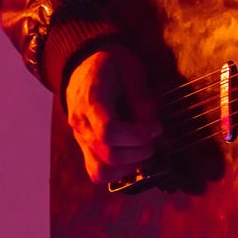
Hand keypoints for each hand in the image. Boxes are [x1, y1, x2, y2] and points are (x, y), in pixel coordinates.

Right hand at [65, 44, 162, 183]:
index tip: (157, 128)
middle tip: (154, 138)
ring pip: (101, 172)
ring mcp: (80, 139)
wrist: (84, 66)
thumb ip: (142, 99)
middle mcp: (80, 124)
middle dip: (140, 152)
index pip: (109, 132)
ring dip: (130, 166)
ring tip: (143, 149)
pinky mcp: (85, 149)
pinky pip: (98, 173)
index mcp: (90, 100)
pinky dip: (119, 172)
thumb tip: (153, 130)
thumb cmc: (111, 65)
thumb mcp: (131, 69)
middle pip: (109, 156)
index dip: (138, 136)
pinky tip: (133, 156)